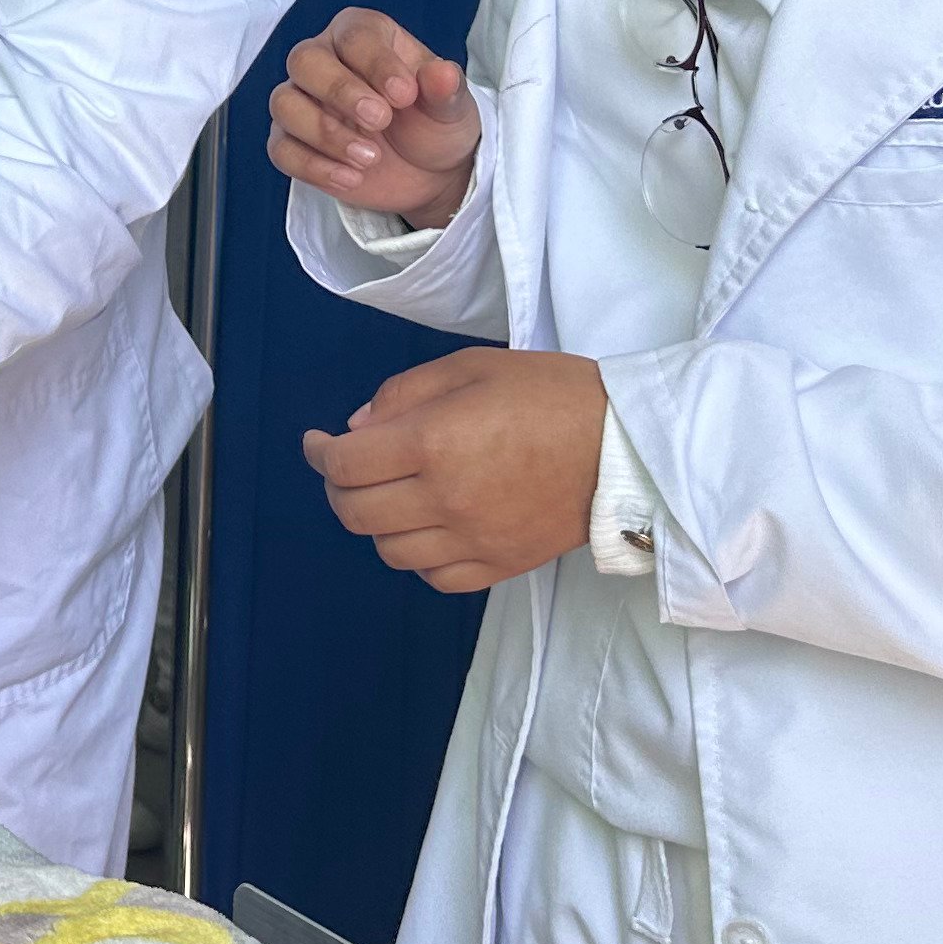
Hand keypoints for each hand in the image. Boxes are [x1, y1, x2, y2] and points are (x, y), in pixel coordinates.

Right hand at [267, 9, 483, 227]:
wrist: (428, 174)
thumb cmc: (434, 124)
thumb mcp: (450, 107)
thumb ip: (445, 89)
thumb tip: (442, 73)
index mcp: (363, 36)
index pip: (354, 36)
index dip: (376, 63)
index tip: (405, 95)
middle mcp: (325, 60)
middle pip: (305, 61)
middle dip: (340, 92)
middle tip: (380, 121)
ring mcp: (303, 101)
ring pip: (285, 104)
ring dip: (325, 134)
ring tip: (371, 158)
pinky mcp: (293, 141)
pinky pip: (281, 149)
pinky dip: (314, 166)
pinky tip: (352, 178)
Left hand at [305, 350, 607, 593]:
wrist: (625, 448)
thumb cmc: (551, 395)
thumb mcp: (470, 367)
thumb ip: (404, 394)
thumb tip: (356, 429)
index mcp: (434, 442)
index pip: (345, 463)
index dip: (319, 452)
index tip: (318, 442)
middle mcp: (445, 498)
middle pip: (356, 511)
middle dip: (339, 487)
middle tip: (350, 468)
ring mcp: (471, 539)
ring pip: (388, 549)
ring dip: (377, 522)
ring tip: (395, 494)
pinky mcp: (499, 566)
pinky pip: (433, 576)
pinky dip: (418, 555)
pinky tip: (429, 527)